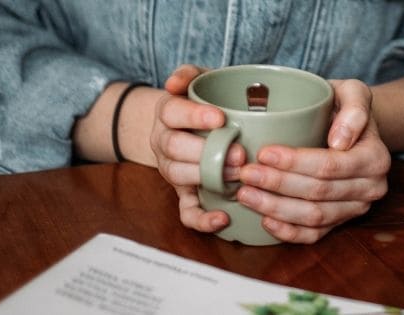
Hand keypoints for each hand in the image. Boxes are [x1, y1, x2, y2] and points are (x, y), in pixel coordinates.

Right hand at [150, 65, 245, 232]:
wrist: (189, 128)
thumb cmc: (204, 102)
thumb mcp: (200, 81)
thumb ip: (190, 74)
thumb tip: (175, 82)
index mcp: (168, 114)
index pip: (172, 112)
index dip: (194, 116)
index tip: (220, 118)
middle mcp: (164, 142)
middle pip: (174, 147)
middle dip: (206, 152)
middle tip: (239, 152)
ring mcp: (173, 170)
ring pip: (179, 176)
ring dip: (207, 178)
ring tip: (237, 175)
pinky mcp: (184, 193)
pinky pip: (186, 212)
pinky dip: (202, 219)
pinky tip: (223, 217)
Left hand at [236, 79, 390, 243]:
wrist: (352, 127)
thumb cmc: (344, 106)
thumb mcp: (354, 92)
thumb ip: (354, 108)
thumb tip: (340, 141)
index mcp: (375, 158)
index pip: (330, 165)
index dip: (295, 162)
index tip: (264, 153)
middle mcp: (371, 188)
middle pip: (319, 193)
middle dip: (278, 185)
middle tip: (246, 174)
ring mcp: (356, 208)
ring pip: (314, 217)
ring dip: (276, 208)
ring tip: (246, 194)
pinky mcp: (341, 221)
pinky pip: (315, 235)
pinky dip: (288, 232)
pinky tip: (264, 220)